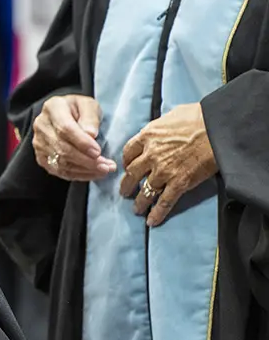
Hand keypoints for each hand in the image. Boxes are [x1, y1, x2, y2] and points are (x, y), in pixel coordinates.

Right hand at [32, 94, 116, 180]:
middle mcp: (41, 126)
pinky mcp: (41, 157)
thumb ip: (90, 117)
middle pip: (62, 148)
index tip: (98, 152)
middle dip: (87, 161)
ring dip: (85, 170)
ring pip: (61, 162)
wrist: (66, 115)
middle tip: (107, 166)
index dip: (82, 143)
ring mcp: (39, 143)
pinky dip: (78, 175)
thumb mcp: (89, 105)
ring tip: (104, 170)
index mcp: (52, 108)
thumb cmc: (79, 110)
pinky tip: (93, 173)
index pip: (65, 128)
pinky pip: (59, 171)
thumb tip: (90, 134)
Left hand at [120, 102, 216, 227]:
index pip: (128, 152)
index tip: (127, 167)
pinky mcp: (180, 182)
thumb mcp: (168, 118)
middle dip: (127, 184)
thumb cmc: (196, 118)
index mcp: (146, 137)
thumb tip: (158, 134)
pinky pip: (165, 201)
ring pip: (146, 189)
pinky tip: (152, 221)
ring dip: (140, 201)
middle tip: (124, 192)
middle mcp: (151, 155)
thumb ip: (158, 129)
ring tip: (136, 209)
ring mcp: (164, 170)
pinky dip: (157, 212)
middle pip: (132, 173)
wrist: (216, 129)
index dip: (126, 162)